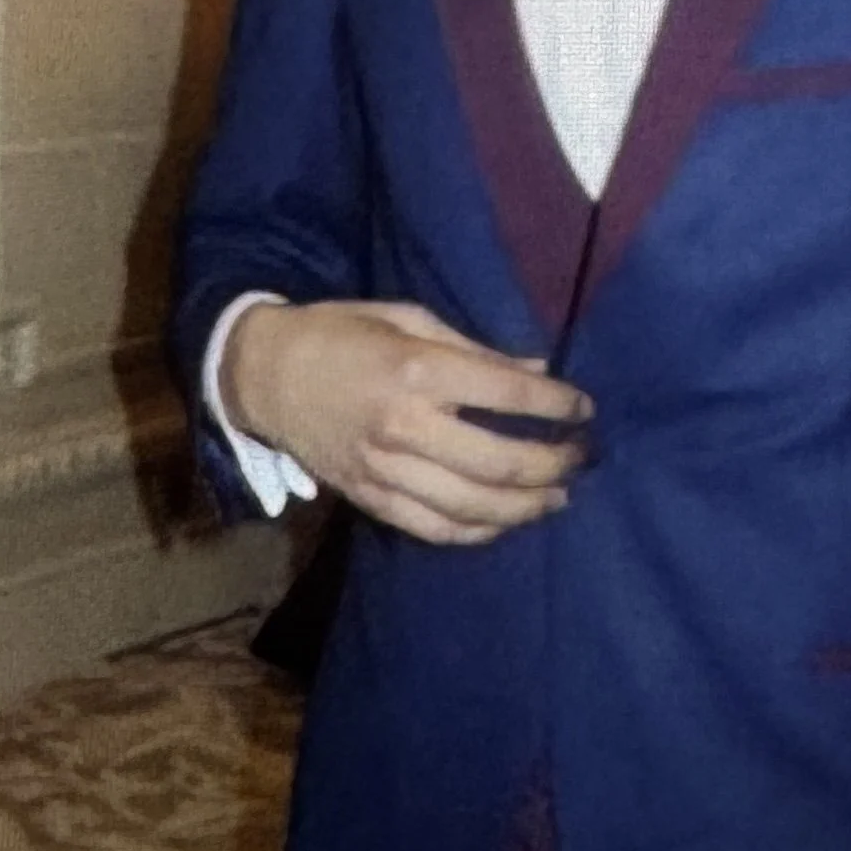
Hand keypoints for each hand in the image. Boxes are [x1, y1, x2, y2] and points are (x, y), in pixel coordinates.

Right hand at [223, 298, 591, 545]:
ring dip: (525, 507)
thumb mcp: (407, 318)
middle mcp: (406, 426)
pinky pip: (434, 529)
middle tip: (581, 458)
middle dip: (553, 464)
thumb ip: (474, 349)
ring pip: (472, 507)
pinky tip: (505, 522)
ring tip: (557, 497)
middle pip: (500, 462)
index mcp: (418, 370)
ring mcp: (385, 470)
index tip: (585, 407)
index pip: (508, 393)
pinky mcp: (369, 498)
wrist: (264, 374)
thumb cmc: (340, 334)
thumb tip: (537, 369)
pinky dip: (477, 533)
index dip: (557, 403)